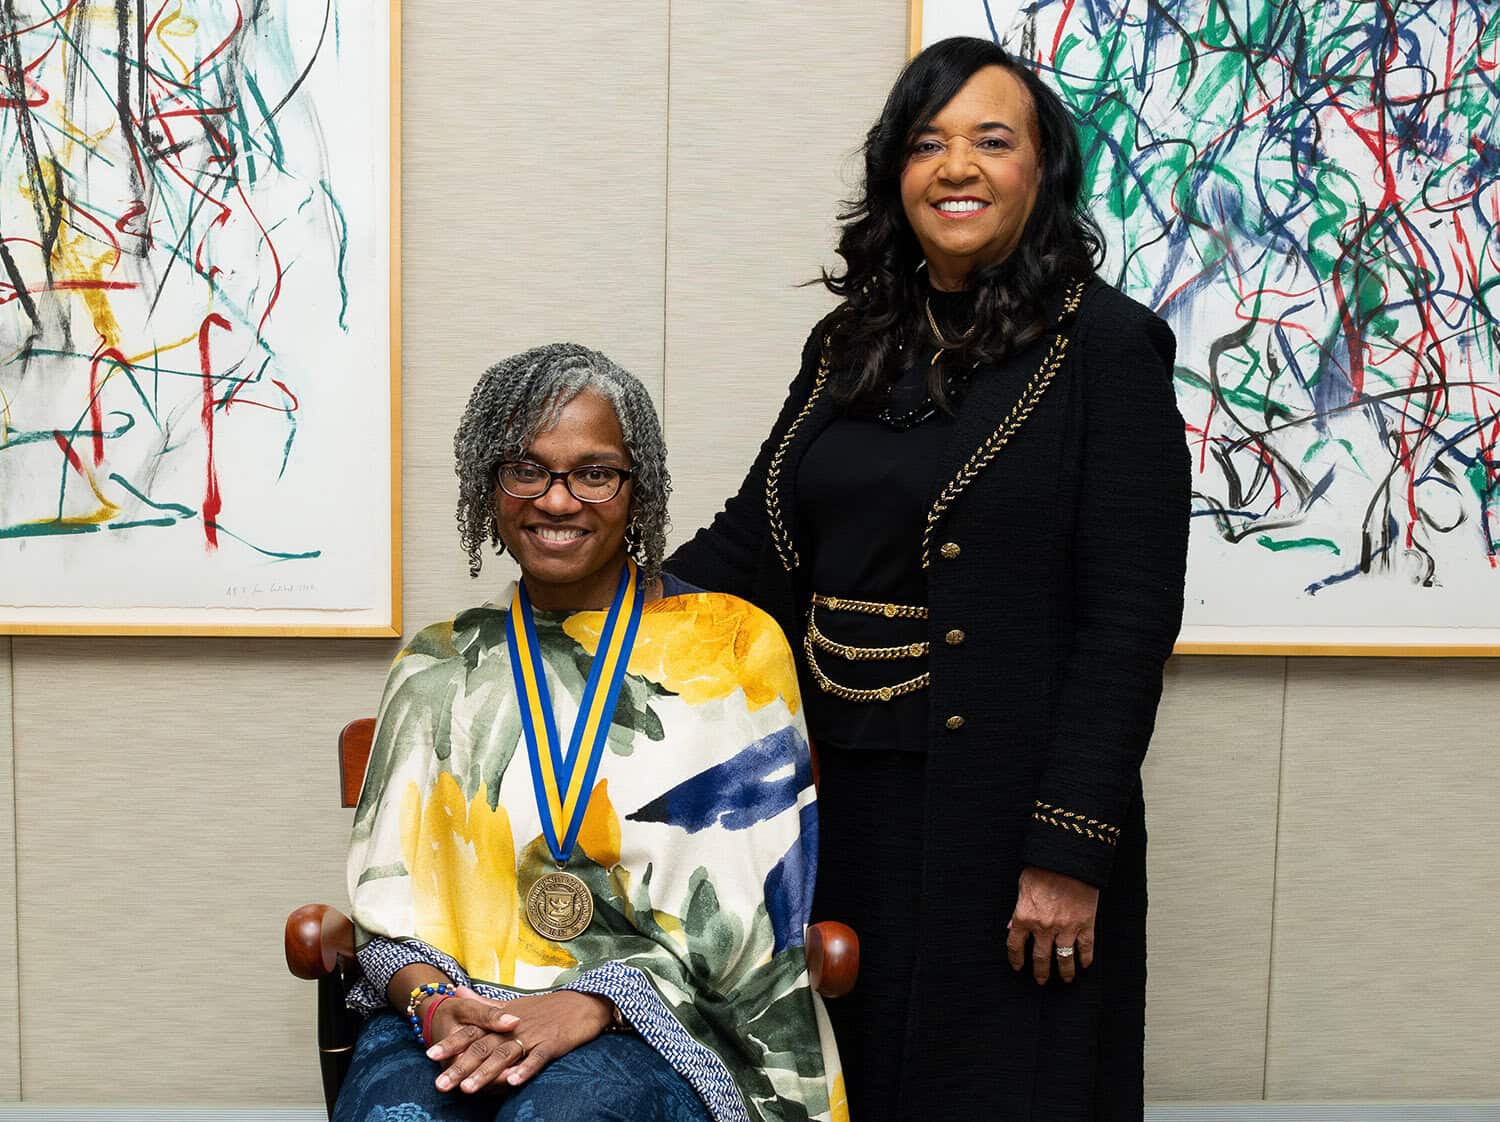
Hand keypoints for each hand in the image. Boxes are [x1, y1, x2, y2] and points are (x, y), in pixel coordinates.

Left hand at [427, 989, 612, 1093]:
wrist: (582, 1004)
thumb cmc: (545, 1009)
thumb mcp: (512, 1005)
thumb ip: (483, 1005)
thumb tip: (456, 991)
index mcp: (502, 1020)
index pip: (472, 1031)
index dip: (451, 1043)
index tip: (429, 1056)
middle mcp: (513, 1027)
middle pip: (483, 1047)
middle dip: (461, 1066)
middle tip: (441, 1085)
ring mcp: (533, 1035)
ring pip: (505, 1054)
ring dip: (486, 1072)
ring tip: (468, 1088)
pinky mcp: (553, 1043)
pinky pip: (537, 1058)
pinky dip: (524, 1069)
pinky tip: (512, 1082)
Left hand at [1005, 865, 1098, 984]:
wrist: (1069, 858)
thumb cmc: (1043, 868)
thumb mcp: (1022, 887)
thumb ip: (1017, 910)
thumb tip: (1011, 927)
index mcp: (1024, 916)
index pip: (1015, 945)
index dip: (1015, 959)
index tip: (1018, 967)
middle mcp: (1044, 926)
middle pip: (1040, 958)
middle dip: (1040, 972)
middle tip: (1041, 981)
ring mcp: (1066, 927)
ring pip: (1064, 959)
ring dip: (1064, 972)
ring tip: (1065, 980)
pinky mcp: (1085, 924)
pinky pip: (1086, 948)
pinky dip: (1085, 958)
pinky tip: (1084, 965)